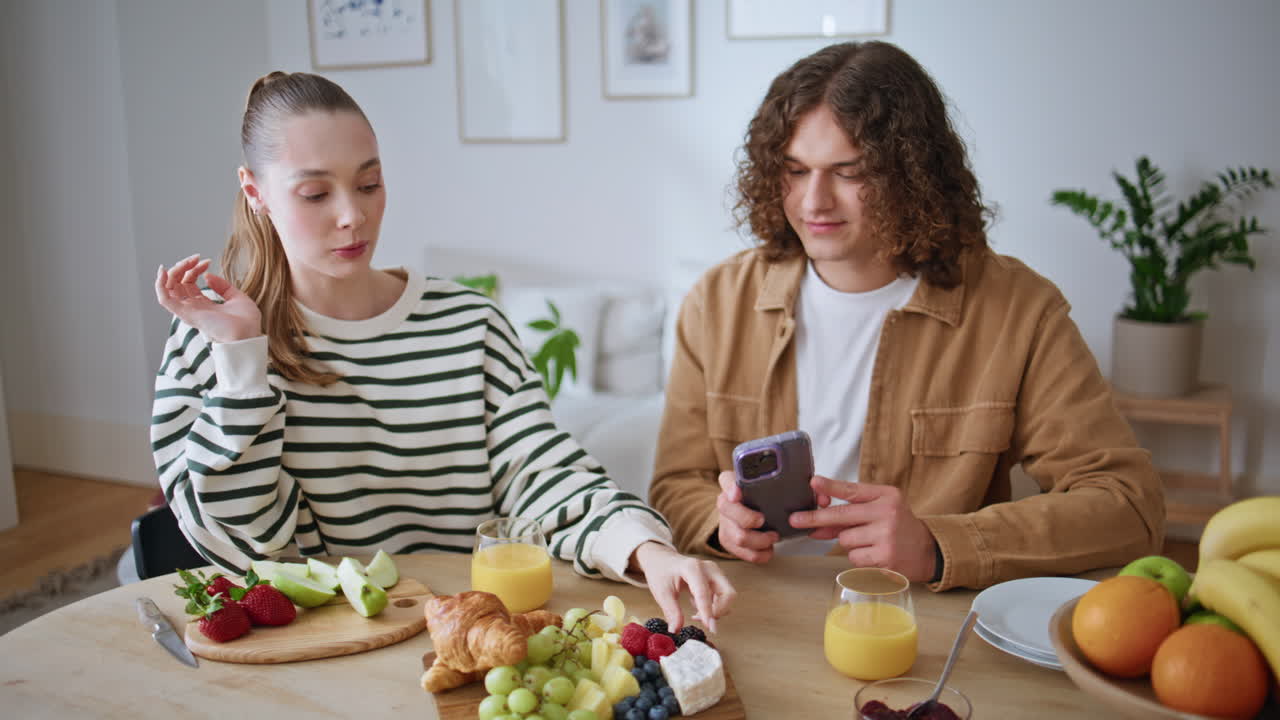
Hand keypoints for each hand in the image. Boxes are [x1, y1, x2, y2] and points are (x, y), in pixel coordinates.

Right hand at [154, 255, 262, 343]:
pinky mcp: (186, 314)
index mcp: (204, 305)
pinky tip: (164, 272)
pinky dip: (160, 285)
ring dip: (174, 271)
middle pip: (178, 284)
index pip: (189, 283)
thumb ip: (222, 286)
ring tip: (187, 261)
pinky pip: (164, 300)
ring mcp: (189, 311)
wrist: (248, 335)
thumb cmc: (246, 322)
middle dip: (184, 266)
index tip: (206, 261)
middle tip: (196, 258)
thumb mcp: (237, 298)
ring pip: (169, 288)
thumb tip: (207, 276)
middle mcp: (194, 308)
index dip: (194, 269)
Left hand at [630, 542, 735, 633]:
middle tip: (699, 619)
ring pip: (728, 596)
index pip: (704, 593)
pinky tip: (698, 606)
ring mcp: (715, 572)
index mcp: (692, 568)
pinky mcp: (716, 578)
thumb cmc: (661, 573)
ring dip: (716, 610)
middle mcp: (709, 568)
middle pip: (728, 593)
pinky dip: (715, 607)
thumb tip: (676, 631)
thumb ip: (671, 611)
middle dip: (719, 611)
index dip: (708, 612)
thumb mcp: (661, 592)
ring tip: (696, 613)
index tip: (710, 628)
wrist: (662, 559)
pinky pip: (723, 596)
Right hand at [714, 470, 779, 563]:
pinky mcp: (727, 541)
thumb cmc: (759, 495)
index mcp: (731, 484)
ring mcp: (724, 523)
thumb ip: (771, 477)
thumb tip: (796, 475)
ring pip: (739, 537)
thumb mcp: (763, 482)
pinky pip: (743, 553)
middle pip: (729, 512)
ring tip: (774, 536)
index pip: (726, 480)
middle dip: (749, 519)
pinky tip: (768, 548)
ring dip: (761, 540)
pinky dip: (760, 554)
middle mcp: (724, 502)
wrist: (750, 510)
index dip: (730, 488)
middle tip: (764, 520)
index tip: (738, 494)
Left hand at [789, 476, 938, 581]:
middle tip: (795, 520)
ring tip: (870, 541)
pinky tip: (874, 554)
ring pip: (845, 539)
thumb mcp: (881, 509)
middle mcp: (887, 513)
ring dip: (850, 542)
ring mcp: (886, 536)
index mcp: (886, 496)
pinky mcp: (885, 557)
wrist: (927, 551)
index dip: (831, 487)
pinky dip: (858, 557)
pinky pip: (854, 557)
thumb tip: (816, 524)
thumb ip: (851, 511)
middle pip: (842, 515)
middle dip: (814, 518)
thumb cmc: (898, 526)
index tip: (813, 482)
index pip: (853, 490)